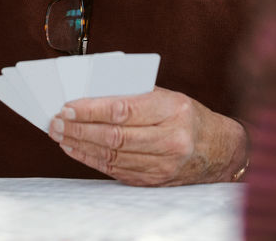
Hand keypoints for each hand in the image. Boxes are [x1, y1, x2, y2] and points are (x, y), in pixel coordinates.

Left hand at [48, 87, 248, 185]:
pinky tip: (76, 150)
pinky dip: (92, 160)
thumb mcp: (168, 96)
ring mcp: (164, 165)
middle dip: (79, 129)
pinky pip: (116, 171)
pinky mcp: (155, 182)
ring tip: (60, 134)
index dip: (91, 109)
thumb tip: (90, 94)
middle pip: (114, 136)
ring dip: (80, 145)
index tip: (68, 106)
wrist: (219, 151)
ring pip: (112, 156)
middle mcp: (171, 140)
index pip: (123, 110)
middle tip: (55, 121)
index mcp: (173, 110)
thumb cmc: (188, 116)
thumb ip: (133, 95)